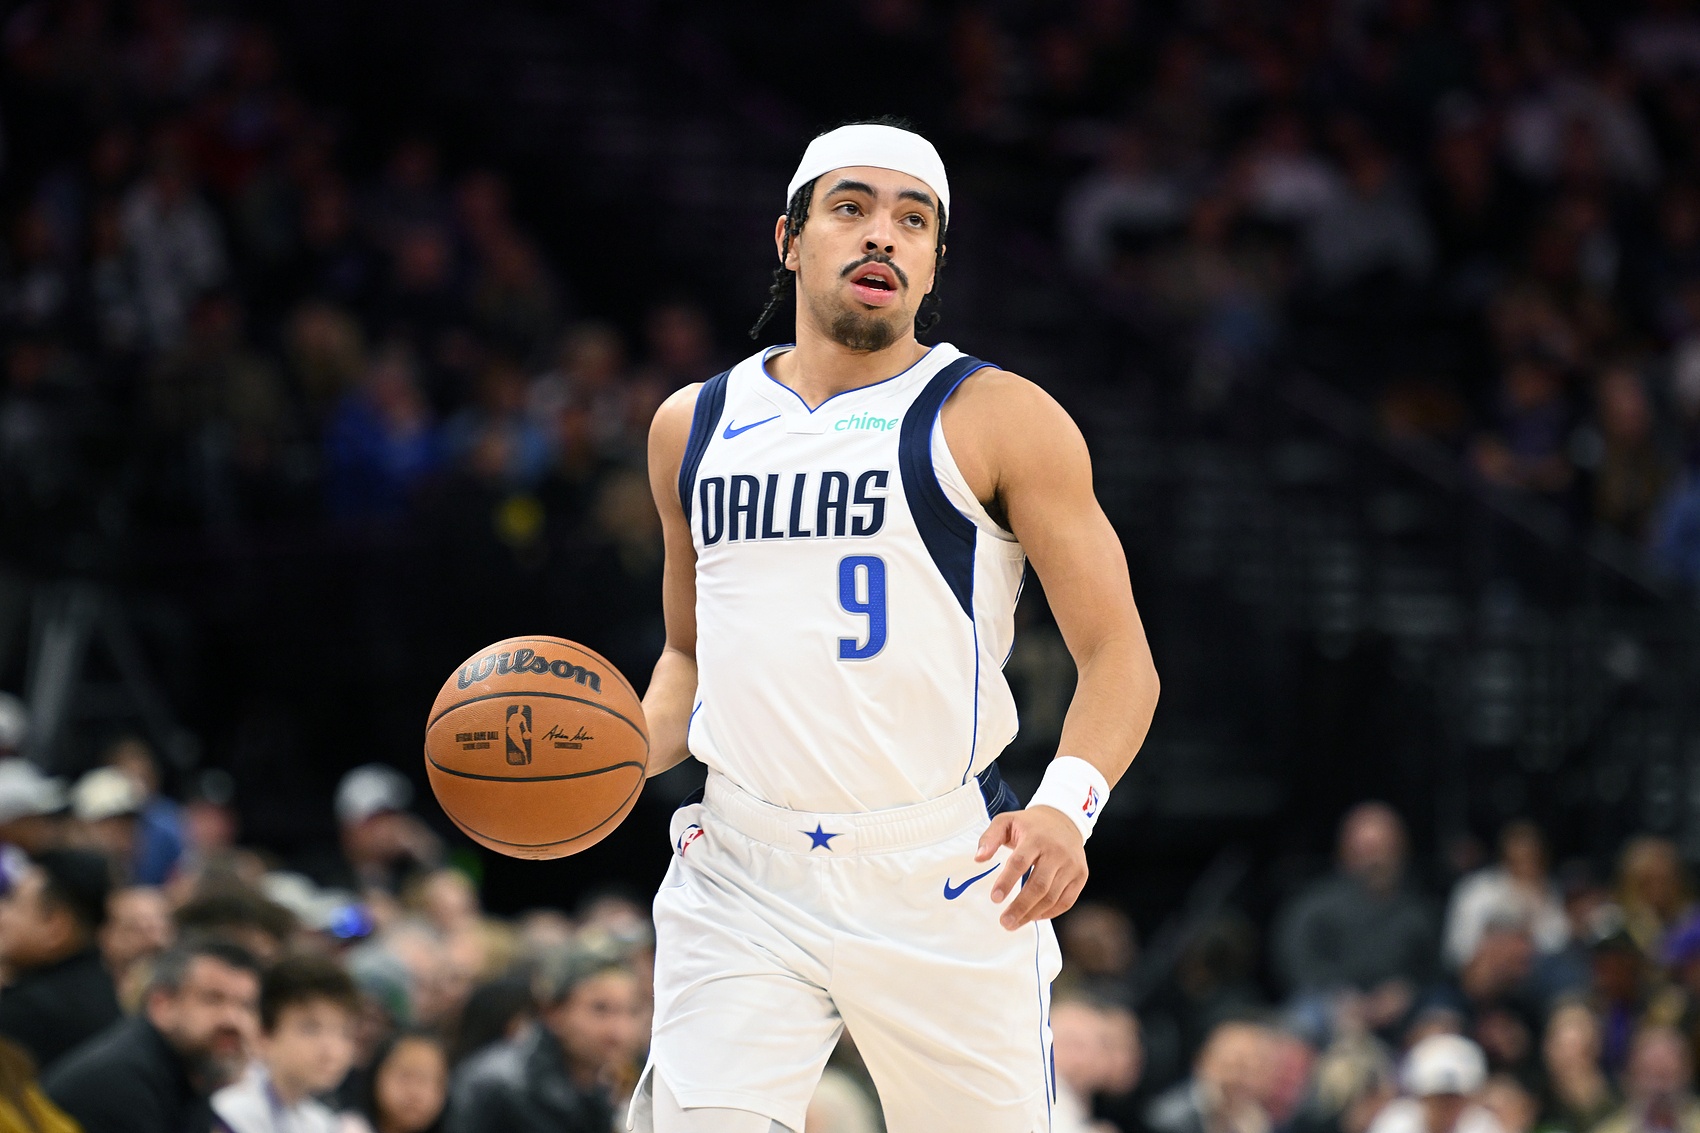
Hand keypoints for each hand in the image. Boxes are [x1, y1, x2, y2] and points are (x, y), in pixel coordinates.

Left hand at [975, 805, 1087, 930]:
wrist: (1064, 820)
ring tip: (1014, 923)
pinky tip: (1034, 916)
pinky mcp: (1080, 875)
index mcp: (1036, 837)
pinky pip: (1066, 901)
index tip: (995, 898)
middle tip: (1005, 922)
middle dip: (1020, 907)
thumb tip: (979, 858)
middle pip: (1039, 886)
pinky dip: (1050, 913)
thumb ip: (990, 838)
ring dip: (1032, 914)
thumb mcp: (1006, 822)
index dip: (1007, 882)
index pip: (1020, 862)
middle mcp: (1057, 852)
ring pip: (1052, 897)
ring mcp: (1071, 865)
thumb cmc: (1030, 825)